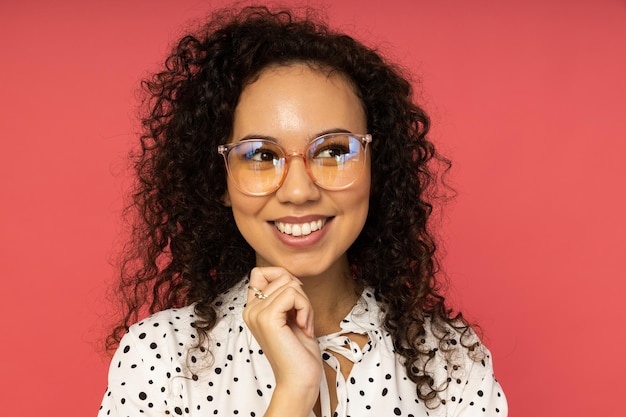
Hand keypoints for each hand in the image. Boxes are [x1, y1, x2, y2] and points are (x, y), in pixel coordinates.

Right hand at [243, 267, 321, 413]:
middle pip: (282, 276)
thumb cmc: (299, 352)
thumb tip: (291, 277)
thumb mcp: (292, 316)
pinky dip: (306, 308)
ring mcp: (257, 313)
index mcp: (253, 309)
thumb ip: (285, 296)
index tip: (295, 303)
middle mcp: (250, 309)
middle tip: (303, 320)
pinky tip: (304, 328)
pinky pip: (293, 294)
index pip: (261, 272)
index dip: (283, 278)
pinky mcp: (267, 318)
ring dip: (306, 304)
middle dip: (301, 295)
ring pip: (290, 284)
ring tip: (304, 325)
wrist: (299, 380)